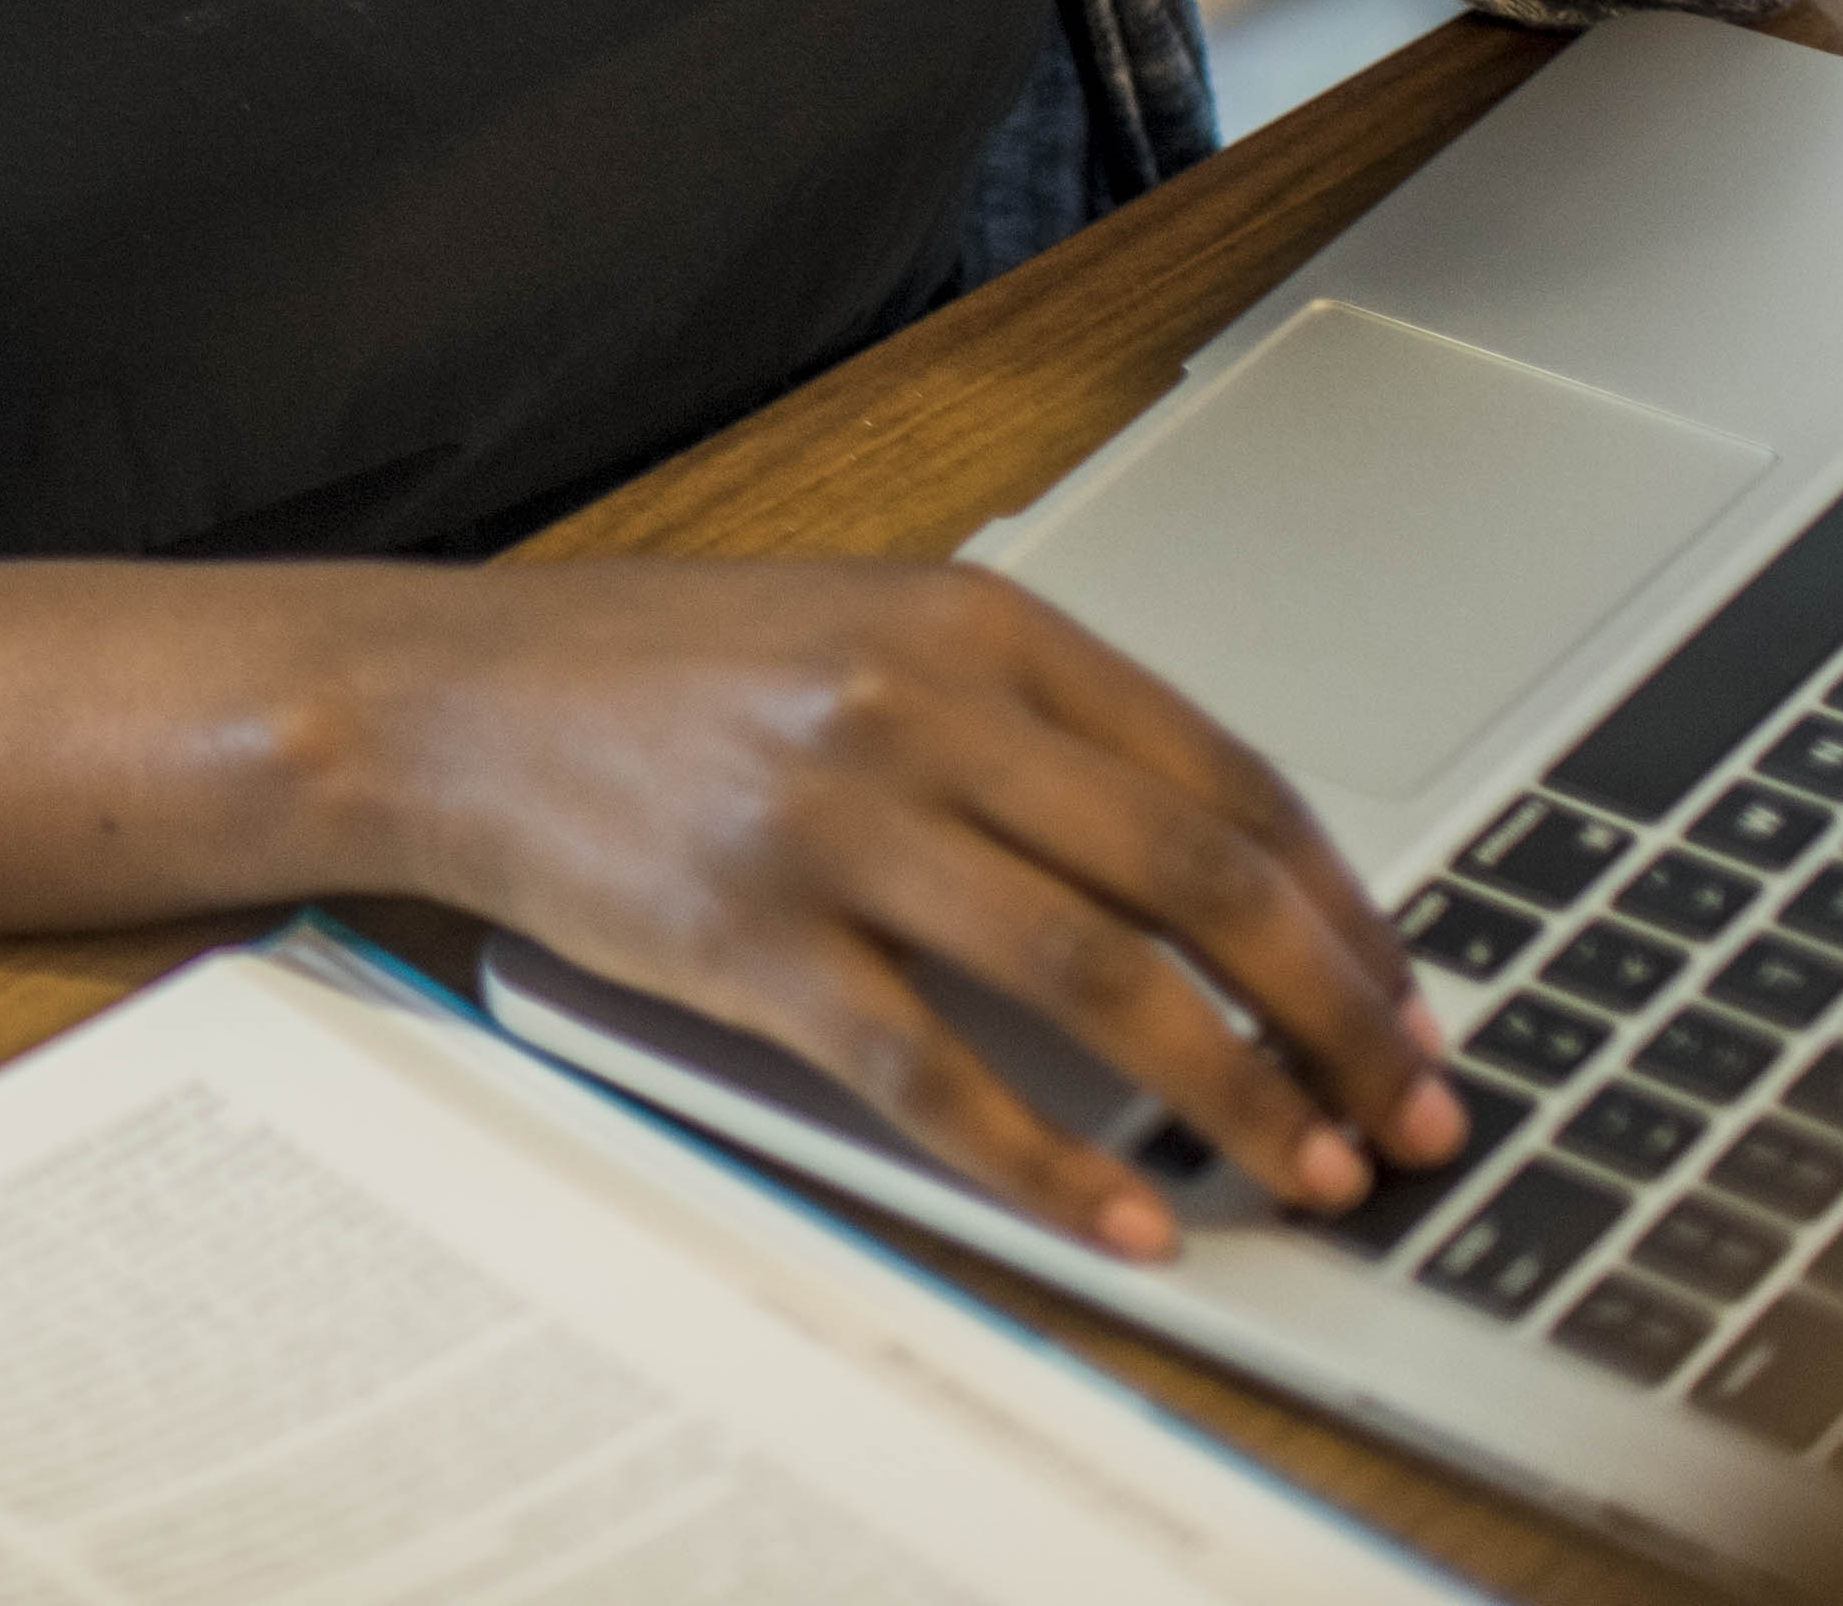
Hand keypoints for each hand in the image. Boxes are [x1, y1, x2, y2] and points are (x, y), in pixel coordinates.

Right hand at [350, 557, 1461, 1262]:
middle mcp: (921, 708)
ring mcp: (836, 822)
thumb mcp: (858, 634)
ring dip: (1232, 1096)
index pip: (1225, 777)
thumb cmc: (645, 677)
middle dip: (1335, 1017)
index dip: (1346, 908)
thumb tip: (1207, 870)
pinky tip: (1122, 1220)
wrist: (437, 700)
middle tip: (1406, 1111)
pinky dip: (1050, 1164)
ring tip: (1301, 1172)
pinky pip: (937, 1076)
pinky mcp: (754, 937)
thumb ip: (1020, 721)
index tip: (1404, 1000)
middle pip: (1198, 882)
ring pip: (1101, 980)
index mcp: (972, 622)